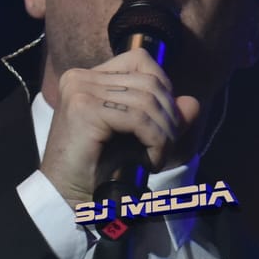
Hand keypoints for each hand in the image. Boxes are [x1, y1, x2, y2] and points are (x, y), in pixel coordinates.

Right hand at [40, 52, 202, 207]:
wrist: (66, 197)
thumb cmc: (96, 170)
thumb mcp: (136, 137)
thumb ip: (162, 117)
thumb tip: (192, 102)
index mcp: (87, 78)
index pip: (140, 61)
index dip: (163, 88)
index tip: (165, 123)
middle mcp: (80, 78)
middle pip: (148, 81)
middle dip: (169, 116)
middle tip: (165, 147)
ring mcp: (80, 91)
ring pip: (147, 101)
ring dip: (163, 133)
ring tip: (157, 157)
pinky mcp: (84, 109)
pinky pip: (138, 118)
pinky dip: (154, 141)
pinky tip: (150, 161)